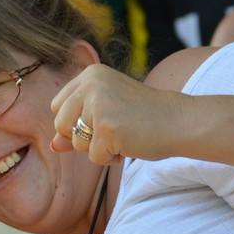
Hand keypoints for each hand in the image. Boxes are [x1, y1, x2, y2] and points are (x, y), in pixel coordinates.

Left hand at [50, 64, 185, 163]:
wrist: (180, 121)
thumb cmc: (143, 117)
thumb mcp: (105, 114)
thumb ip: (76, 126)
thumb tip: (53, 146)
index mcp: (90, 74)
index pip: (57, 107)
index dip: (74, 121)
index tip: (101, 119)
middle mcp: (91, 84)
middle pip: (60, 125)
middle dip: (82, 136)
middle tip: (113, 128)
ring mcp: (98, 105)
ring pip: (77, 144)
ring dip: (98, 148)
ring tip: (123, 134)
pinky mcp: (107, 128)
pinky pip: (95, 157)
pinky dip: (111, 158)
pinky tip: (130, 143)